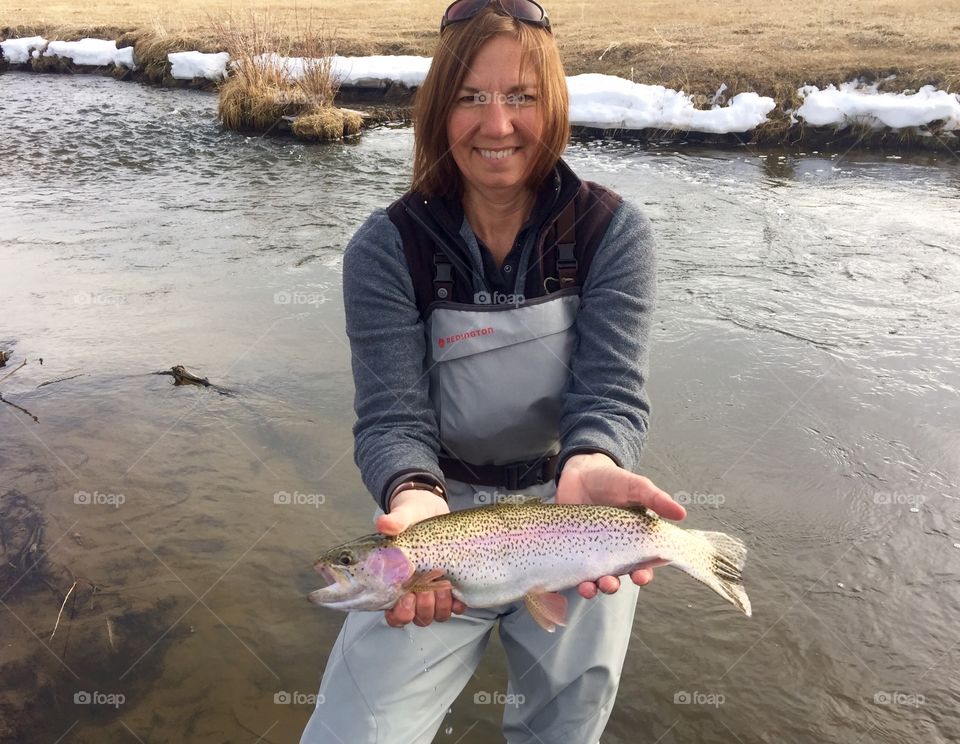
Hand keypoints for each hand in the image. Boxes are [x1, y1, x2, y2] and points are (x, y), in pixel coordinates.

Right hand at [376, 489, 466, 627]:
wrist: (432, 508)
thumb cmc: (412, 514)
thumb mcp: (405, 514)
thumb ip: (395, 521)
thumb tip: (383, 524)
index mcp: (395, 580)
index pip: (392, 612)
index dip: (399, 614)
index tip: (407, 597)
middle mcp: (412, 589)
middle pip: (415, 617)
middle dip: (422, 608)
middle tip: (425, 589)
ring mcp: (432, 589)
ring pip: (434, 615)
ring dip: (439, 605)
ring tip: (444, 583)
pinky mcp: (452, 586)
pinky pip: (455, 608)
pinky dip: (457, 604)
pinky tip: (457, 591)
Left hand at [555, 453, 685, 598]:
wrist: (580, 471)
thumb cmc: (612, 480)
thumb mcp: (635, 486)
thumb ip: (655, 499)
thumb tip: (681, 513)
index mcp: (633, 539)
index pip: (642, 564)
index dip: (643, 574)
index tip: (640, 576)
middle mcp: (614, 550)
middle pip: (617, 577)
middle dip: (614, 585)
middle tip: (610, 583)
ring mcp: (592, 551)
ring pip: (595, 578)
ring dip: (594, 588)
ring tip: (590, 587)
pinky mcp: (572, 548)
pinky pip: (574, 569)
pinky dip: (574, 580)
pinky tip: (574, 582)